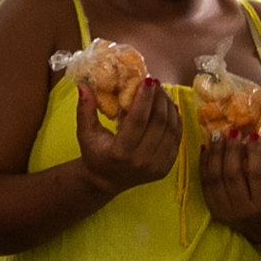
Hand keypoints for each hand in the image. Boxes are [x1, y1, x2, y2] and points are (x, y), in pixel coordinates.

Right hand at [75, 78, 181, 195]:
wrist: (105, 181)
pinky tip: (168, 107)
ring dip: (168, 106)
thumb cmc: (94, 153)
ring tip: (161, 93)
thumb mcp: (85, 132)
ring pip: (171, 128)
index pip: (138, 120)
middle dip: (159, 98)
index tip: (147, 79)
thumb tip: (84, 85)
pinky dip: (175, 120)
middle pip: (158, 122)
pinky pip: (176, 138)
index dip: (145, 98)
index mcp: (120, 153)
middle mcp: (141, 162)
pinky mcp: (166, 167)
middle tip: (155, 83)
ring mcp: (157, 166)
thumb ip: (85, 109)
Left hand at [199, 131, 260, 245]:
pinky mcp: (214, 210)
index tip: (253, 135)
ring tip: (218, 135)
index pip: (257, 175)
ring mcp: (225, 211)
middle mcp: (242, 209)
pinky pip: (205, 185)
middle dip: (231, 150)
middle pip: (232, 175)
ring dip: (215, 154)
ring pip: (215, 178)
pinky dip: (203, 165)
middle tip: (233, 131)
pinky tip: (206, 148)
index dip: (255, 154)